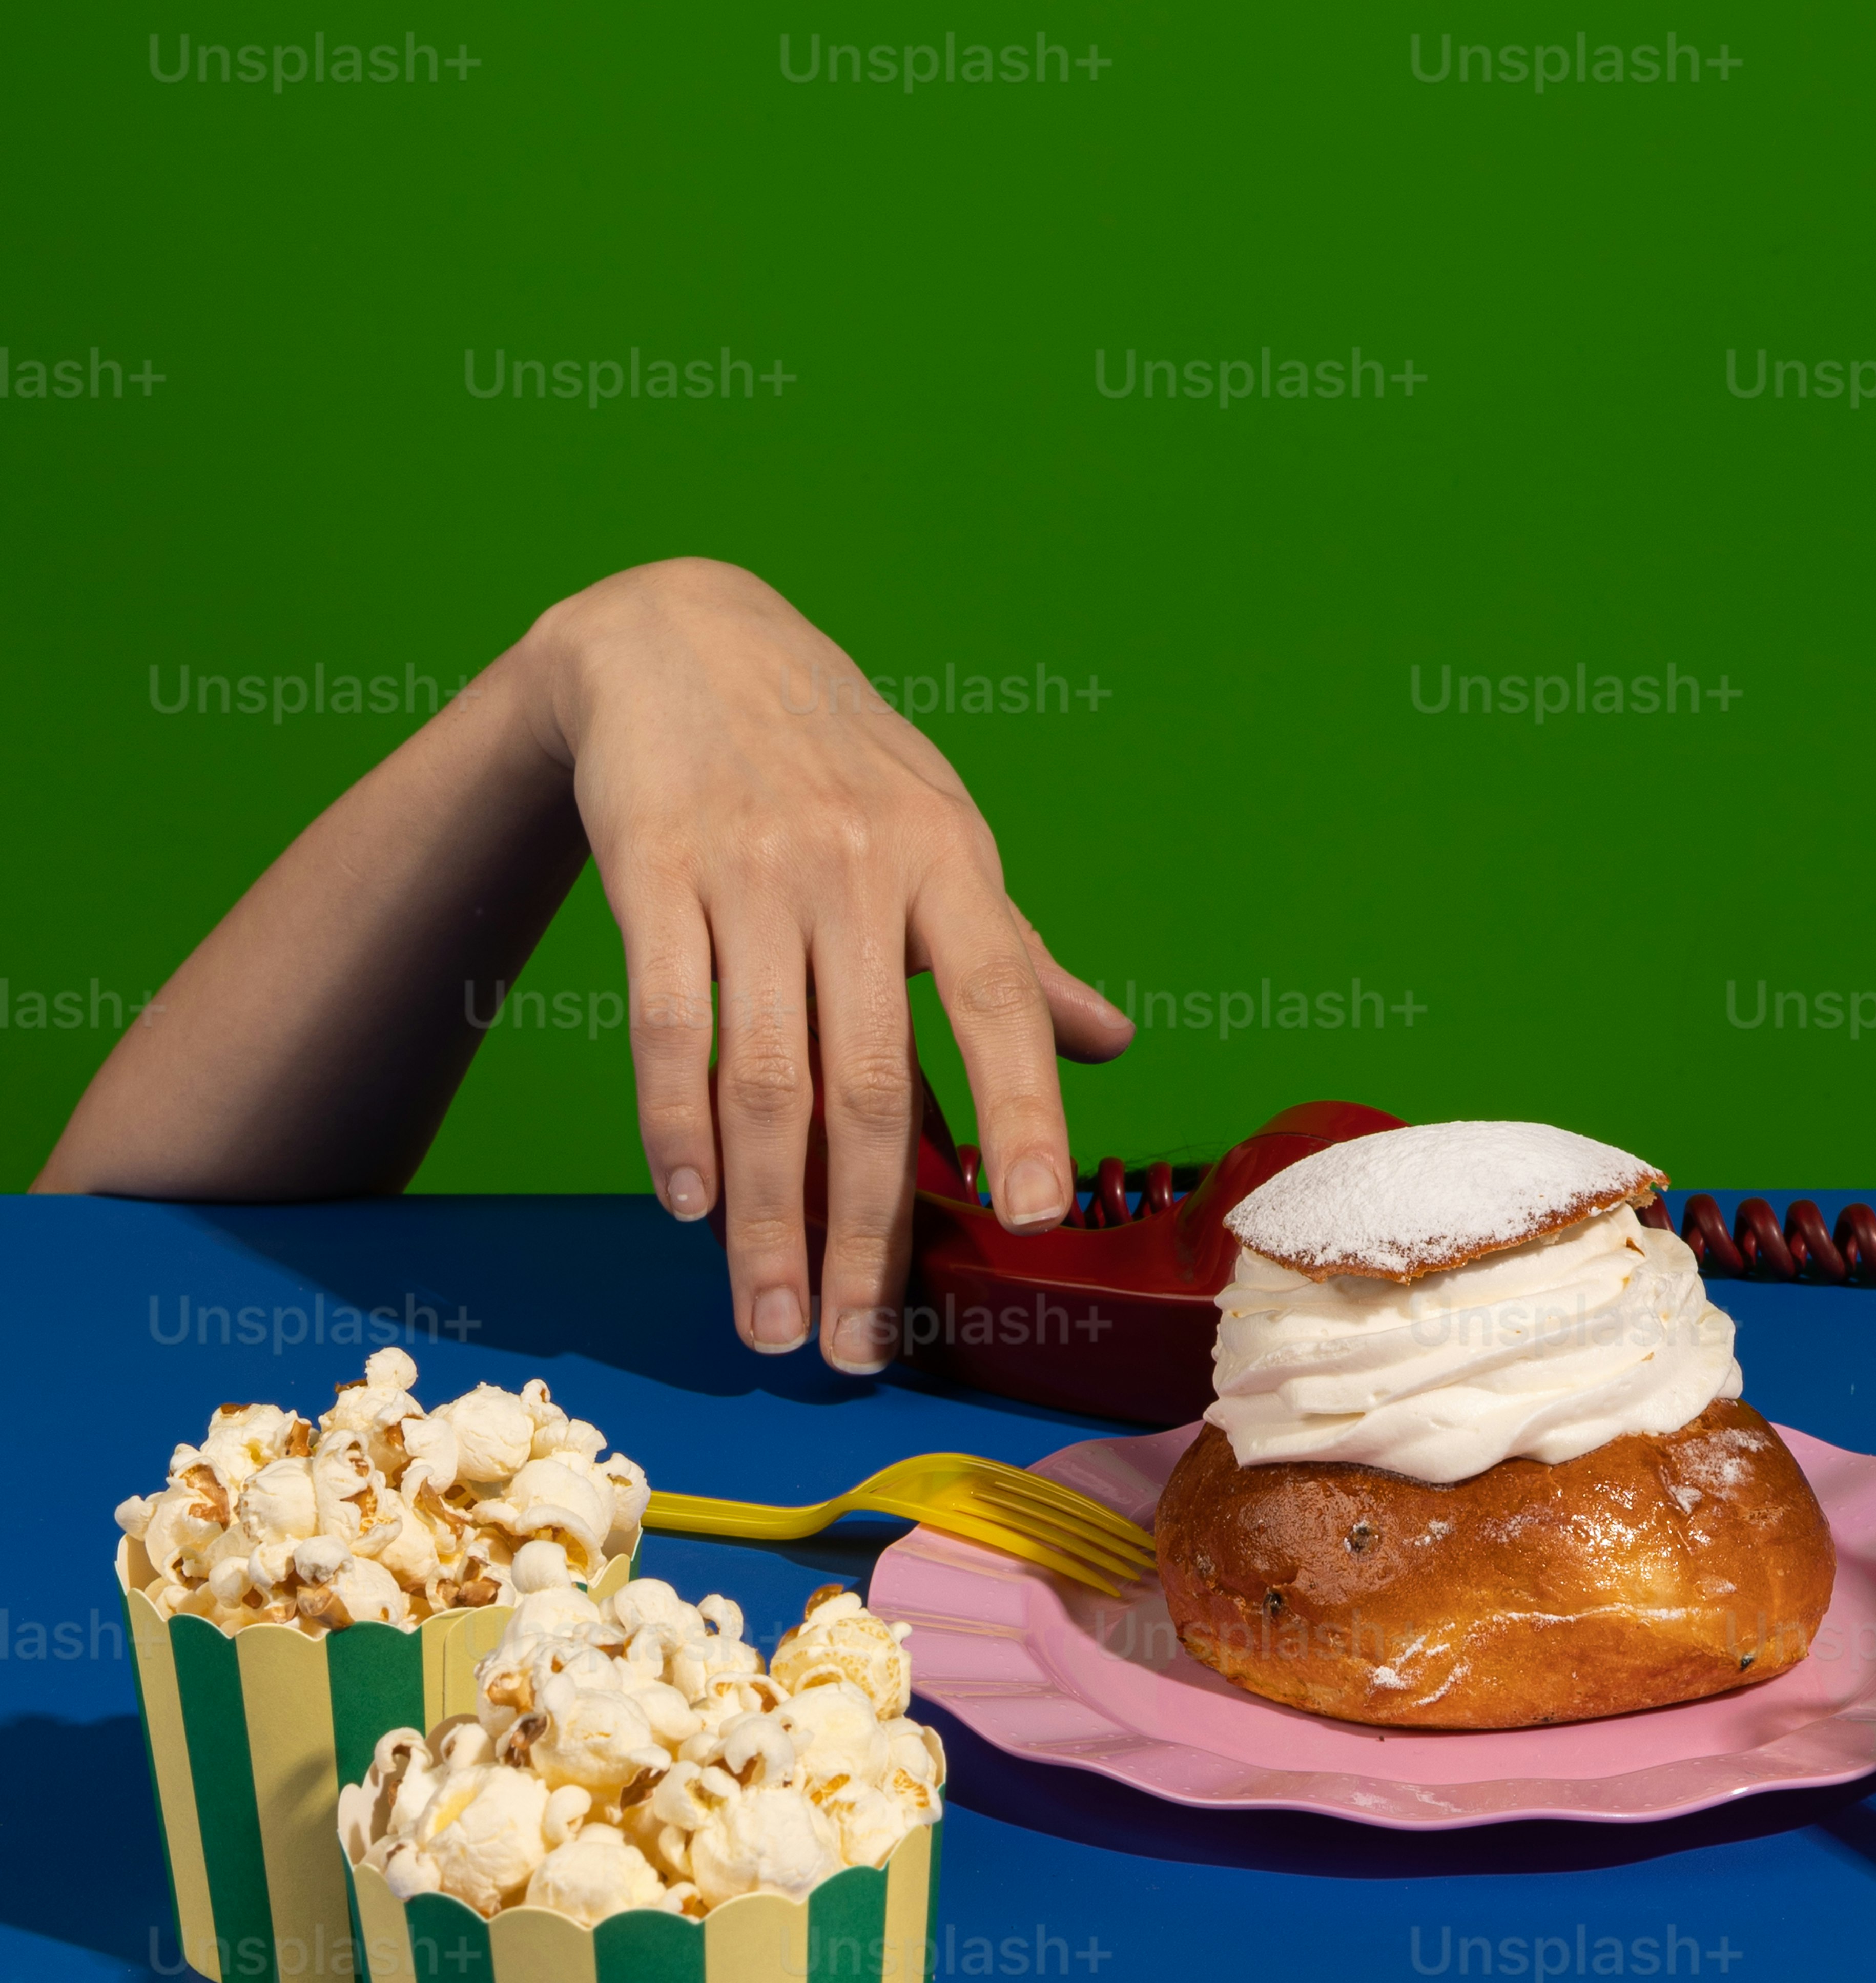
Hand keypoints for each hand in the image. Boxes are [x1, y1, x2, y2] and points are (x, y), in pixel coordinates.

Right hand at [530, 560, 1130, 1370]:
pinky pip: (670, 1021)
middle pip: (867, 1081)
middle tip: (851, 1347)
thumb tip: (1114, 1046)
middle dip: (863, 1231)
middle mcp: (857, 867)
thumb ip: (1015, 954)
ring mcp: (752, 869)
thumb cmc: (832, 756)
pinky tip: (691, 1204)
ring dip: (765, 1217)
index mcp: (946, 863)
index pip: (1000, 999)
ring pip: (765, 1076)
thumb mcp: (938, 829)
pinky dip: (677, 1124)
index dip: (1025, 1106)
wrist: (677, 635)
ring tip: (770, 1320)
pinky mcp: (653, 868)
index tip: (1038, 1213)